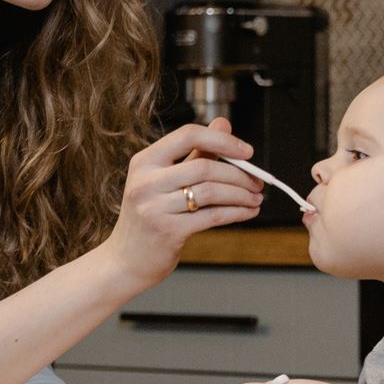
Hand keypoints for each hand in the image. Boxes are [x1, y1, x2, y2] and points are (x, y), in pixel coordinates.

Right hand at [98, 119, 263, 288]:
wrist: (126, 260)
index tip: (246, 151)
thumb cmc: (149, 216)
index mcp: (144, 161)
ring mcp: (154, 208)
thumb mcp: (164, 180)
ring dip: (241, 195)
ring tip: (255, 198)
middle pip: (205, 167)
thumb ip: (195, 152)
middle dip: (239, 174)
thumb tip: (223, 124)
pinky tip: (247, 212)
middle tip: (257, 182)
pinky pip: (212, 217)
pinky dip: (236, 213)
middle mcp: (146, 182)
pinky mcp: (168, 231)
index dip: (222, 139)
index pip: (187, 136)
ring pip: (211, 192)